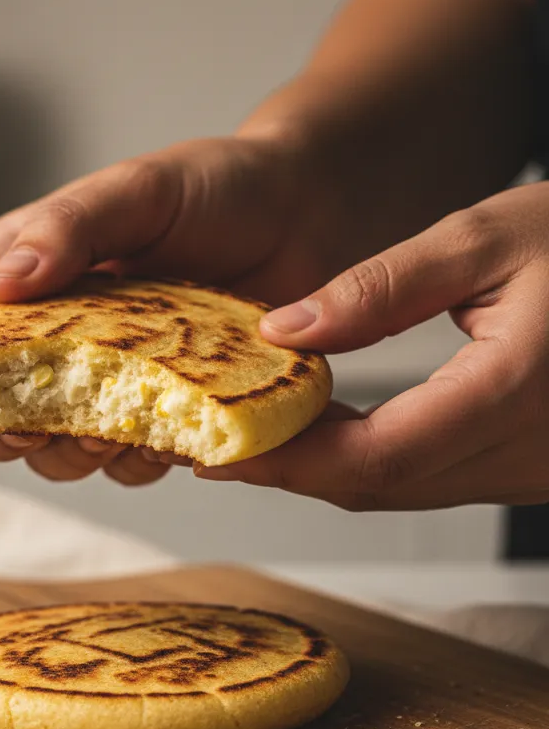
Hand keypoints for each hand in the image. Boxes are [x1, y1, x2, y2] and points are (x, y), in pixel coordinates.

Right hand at [0, 132, 334, 484]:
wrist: (305, 211)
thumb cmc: (214, 185)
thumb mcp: (137, 189)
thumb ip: (66, 229)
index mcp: (22, 271)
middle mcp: (51, 333)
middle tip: (33, 425)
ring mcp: (102, 379)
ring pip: (50, 450)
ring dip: (68, 453)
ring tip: (110, 425)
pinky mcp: (157, 411)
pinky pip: (126, 462)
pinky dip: (138, 460)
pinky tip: (167, 431)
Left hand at [193, 183, 548, 509]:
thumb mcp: (486, 237)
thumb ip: (382, 287)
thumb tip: (284, 332)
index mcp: (518, 391)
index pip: (378, 456)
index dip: (288, 461)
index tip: (216, 446)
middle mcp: (532, 453)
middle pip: (381, 486)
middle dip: (289, 469)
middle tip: (211, 439)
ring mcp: (537, 471)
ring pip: (404, 491)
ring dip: (323, 469)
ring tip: (251, 430)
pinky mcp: (532, 468)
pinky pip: (433, 479)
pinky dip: (369, 461)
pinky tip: (324, 431)